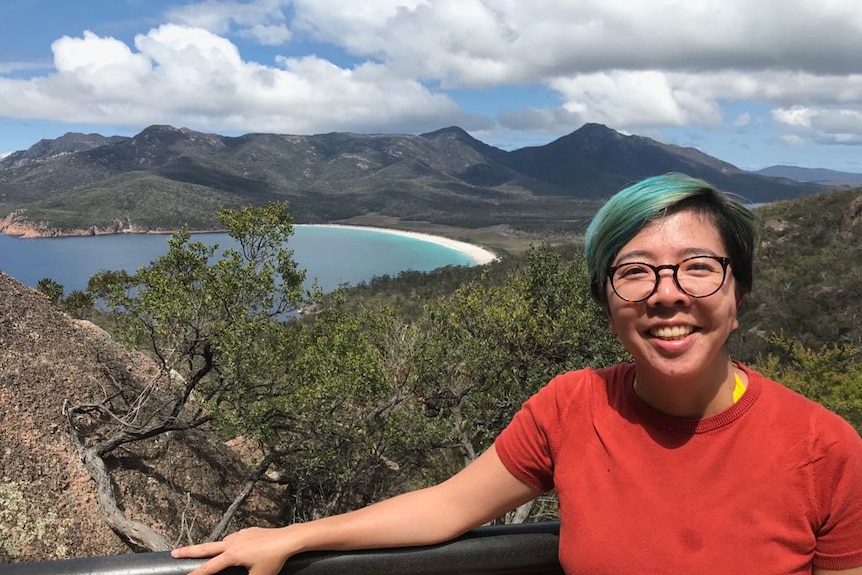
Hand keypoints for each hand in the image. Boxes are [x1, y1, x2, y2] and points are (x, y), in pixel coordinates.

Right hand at [171, 526, 294, 574]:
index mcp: (232, 555)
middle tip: (174, 552)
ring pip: (220, 542)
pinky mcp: (249, 531)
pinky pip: (234, 539)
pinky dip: (227, 544)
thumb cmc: (273, 560)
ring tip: (202, 553)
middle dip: (189, 551)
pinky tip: (231, 548)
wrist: (288, 539)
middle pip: (206, 547)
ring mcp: (240, 535)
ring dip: (210, 548)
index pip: (208, 568)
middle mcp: (232, 542)